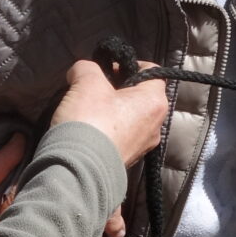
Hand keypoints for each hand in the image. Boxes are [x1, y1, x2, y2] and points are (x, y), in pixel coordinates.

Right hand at [50, 58, 169, 164]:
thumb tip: (81, 71)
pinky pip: (120, 138)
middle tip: (95, 88)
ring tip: (87, 109)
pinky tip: (88, 130)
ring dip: (111, 111)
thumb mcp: (86, 82)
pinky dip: (107, 131)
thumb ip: (86, 68)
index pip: (152, 72)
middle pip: (140, 97)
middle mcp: (155, 126)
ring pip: (129, 119)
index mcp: (155, 102)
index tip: (109, 69)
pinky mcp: (126, 162)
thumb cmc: (91, 120)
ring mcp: (142, 147)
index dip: (130, 65)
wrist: (79, 171)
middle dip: (118, 89)